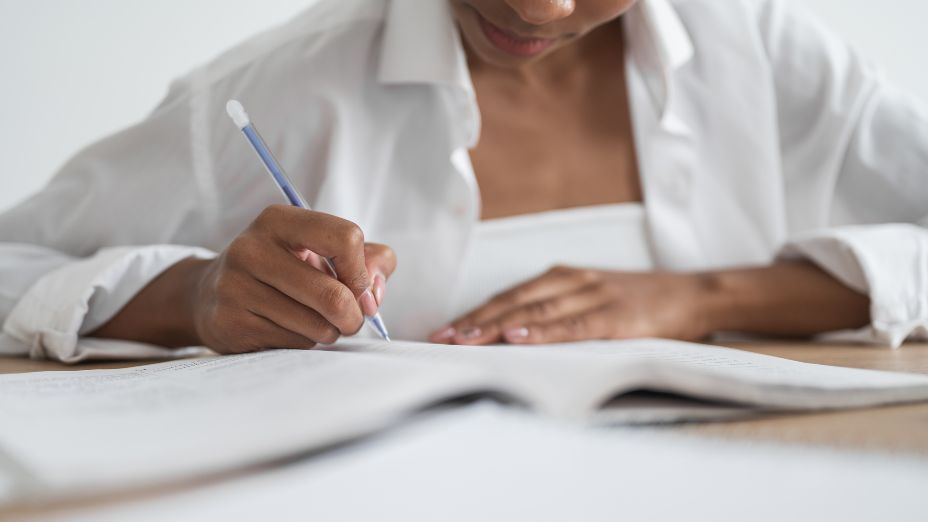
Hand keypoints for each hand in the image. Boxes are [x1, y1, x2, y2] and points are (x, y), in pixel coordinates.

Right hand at [93, 205, 395, 352]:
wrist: (209, 293)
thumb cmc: (284, 268)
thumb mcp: (322, 250)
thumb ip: (369, 259)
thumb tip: (373, 293)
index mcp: (279, 221)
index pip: (345, 238)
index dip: (363, 273)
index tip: (362, 292)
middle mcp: (251, 248)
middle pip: (332, 294)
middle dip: (353, 316)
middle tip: (351, 321)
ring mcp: (235, 287)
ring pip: (316, 326)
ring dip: (329, 332)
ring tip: (317, 323)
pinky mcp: (229, 322)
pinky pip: (292, 344)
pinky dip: (304, 344)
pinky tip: (289, 330)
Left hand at [429, 266, 712, 344]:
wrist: (692, 294)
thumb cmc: (636, 302)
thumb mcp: (590, 299)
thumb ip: (555, 312)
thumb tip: (511, 336)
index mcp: (563, 277)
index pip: (508, 297)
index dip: (474, 314)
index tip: (442, 332)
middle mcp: (572, 281)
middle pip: (514, 302)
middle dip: (474, 321)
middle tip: (441, 339)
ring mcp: (594, 295)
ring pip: (537, 310)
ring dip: (497, 326)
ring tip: (467, 339)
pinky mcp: (617, 315)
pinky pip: (574, 325)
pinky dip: (544, 331)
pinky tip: (519, 337)